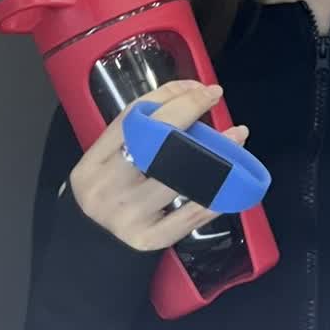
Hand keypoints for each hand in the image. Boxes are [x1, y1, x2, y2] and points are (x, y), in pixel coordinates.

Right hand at [68, 80, 249, 251]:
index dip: (170, 97)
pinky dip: (215, 195)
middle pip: (154, 143)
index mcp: (93, 164)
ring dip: (216, 154)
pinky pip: (191, 214)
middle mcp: (107, 189)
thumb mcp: (109, 158)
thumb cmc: (109, 188)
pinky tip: (233, 180)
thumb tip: (191, 91)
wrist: (91, 242)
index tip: (200, 87)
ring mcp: (129, 217)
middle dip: (189, 114)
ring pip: (179, 178)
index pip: (132, 120)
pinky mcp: (149, 239)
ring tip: (237, 136)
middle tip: (215, 98)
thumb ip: (141, 127)